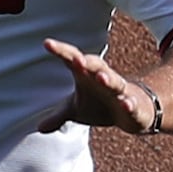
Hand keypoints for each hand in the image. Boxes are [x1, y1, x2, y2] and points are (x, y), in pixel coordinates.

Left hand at [39, 38, 161, 133]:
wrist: (134, 111)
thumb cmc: (100, 104)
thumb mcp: (76, 110)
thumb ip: (58, 116)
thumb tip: (38, 128)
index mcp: (87, 75)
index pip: (73, 59)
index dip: (61, 51)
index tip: (47, 43)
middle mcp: (104, 78)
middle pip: (96, 66)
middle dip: (88, 62)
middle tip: (76, 59)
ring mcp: (120, 91)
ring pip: (115, 82)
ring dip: (108, 79)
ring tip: (100, 77)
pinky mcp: (133, 106)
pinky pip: (131, 103)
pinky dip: (129, 103)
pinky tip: (125, 104)